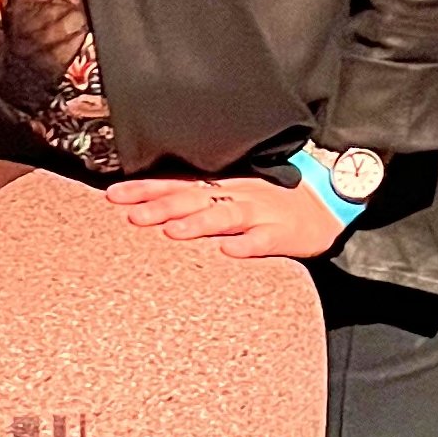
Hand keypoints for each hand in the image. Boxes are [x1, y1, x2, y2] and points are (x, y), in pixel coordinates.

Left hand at [105, 173, 344, 260]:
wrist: (324, 202)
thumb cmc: (268, 202)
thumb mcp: (229, 195)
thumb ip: (196, 200)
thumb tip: (151, 207)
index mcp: (218, 188)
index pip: (175, 185)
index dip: (145, 190)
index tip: (113, 197)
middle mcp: (234, 196)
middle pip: (193, 199)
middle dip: (160, 207)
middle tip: (131, 217)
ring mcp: (258, 213)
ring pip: (225, 216)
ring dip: (198, 224)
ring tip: (172, 232)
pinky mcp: (281, 234)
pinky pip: (263, 240)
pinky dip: (247, 245)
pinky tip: (230, 251)